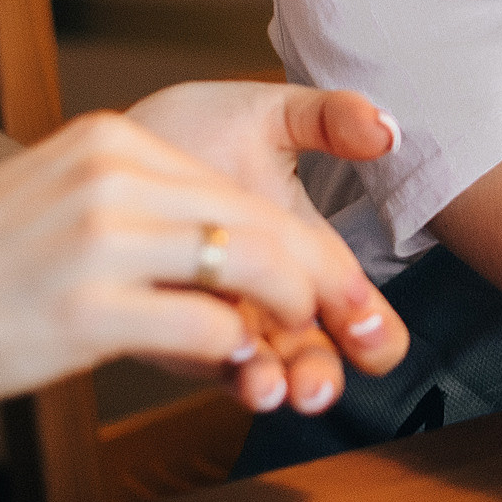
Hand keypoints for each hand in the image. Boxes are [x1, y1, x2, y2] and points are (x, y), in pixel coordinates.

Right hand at [0, 110, 407, 423]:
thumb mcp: (62, 198)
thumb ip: (141, 205)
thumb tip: (231, 242)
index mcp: (109, 140)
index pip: (232, 187)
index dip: (294, 239)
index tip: (331, 278)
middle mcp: (110, 175)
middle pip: (253, 221)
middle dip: (312, 277)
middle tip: (350, 318)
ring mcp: (99, 240)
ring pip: (243, 268)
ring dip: (286, 316)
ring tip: (301, 345)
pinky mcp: (87, 309)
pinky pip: (202, 326)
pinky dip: (233, 352)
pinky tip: (236, 368)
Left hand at [124, 83, 404, 411]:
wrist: (116, 143)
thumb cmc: (195, 128)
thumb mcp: (269, 115)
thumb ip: (330, 119)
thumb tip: (385, 132)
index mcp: (302, 252)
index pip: (354, 306)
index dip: (373, 328)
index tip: (368, 331)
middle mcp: (269, 293)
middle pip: (313, 353)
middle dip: (320, 373)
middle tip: (317, 384)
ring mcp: (223, 316)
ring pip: (264, 368)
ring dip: (274, 383)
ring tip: (273, 387)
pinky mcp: (172, 329)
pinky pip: (204, 363)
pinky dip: (220, 370)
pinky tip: (228, 365)